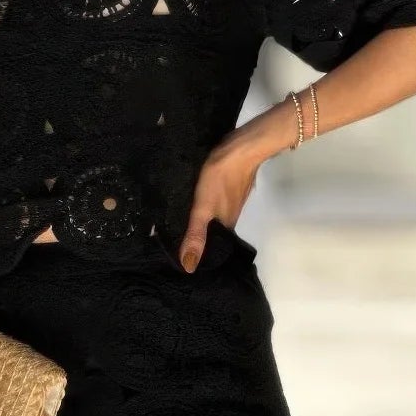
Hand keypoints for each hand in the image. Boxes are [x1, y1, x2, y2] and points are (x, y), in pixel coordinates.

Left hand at [177, 139, 260, 271]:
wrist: (241, 148)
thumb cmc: (220, 179)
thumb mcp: (203, 209)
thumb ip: (196, 235)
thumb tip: (189, 267)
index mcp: (225, 226)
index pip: (212, 248)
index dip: (199, 254)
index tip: (181, 259)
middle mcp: (230, 216)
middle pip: (213, 232)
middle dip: (198, 238)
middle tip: (174, 242)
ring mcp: (230, 200)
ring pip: (214, 217)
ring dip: (201, 222)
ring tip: (177, 224)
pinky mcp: (228, 186)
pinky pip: (215, 202)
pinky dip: (205, 206)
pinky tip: (192, 202)